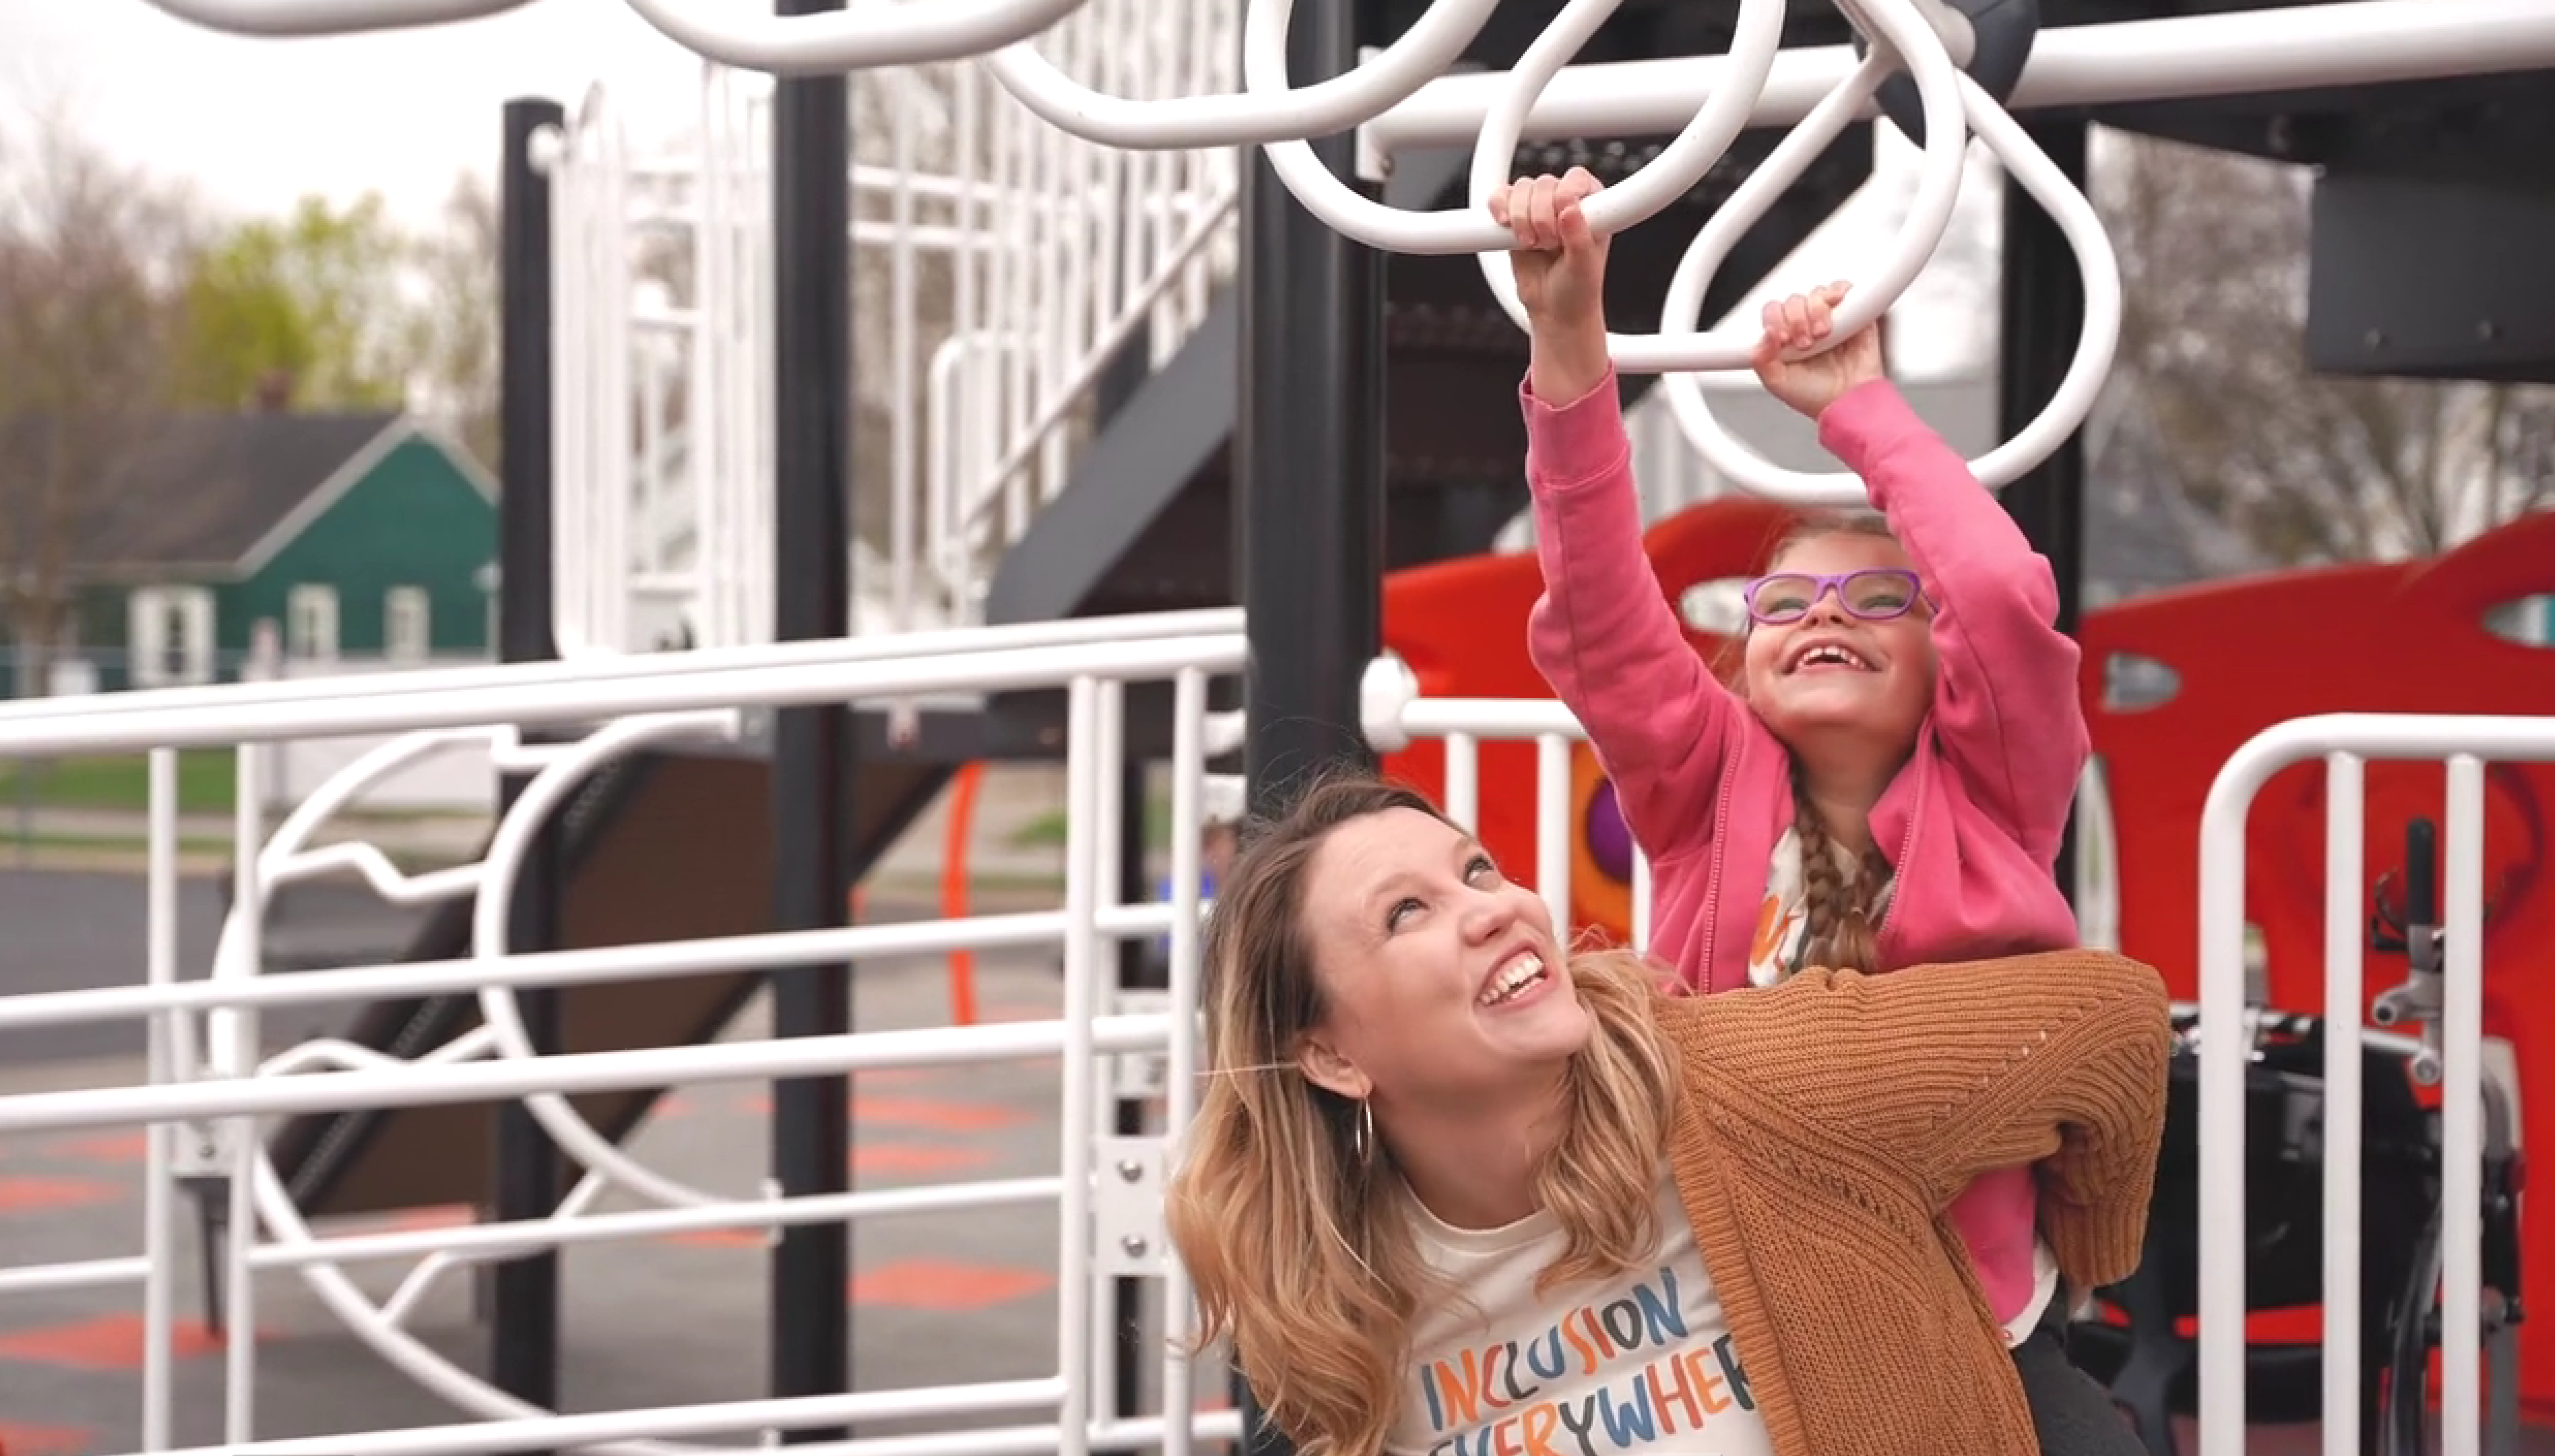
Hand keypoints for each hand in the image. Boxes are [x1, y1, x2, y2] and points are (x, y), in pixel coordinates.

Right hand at [1488, 168, 1608, 332]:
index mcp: (1592, 207)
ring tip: (1531, 244)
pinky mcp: (1514, 219)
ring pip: (1521, 188)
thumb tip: (1570, 210)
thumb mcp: (1584, 267)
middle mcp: (1565, 203)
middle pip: (1544, 183)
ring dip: (1520, 216)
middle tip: (1548, 244)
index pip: (1577, 179)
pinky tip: (1505, 226)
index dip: (1564, 196)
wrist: (1554, 310)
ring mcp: (1538, 209)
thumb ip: (1579, 238)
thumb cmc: (1577, 289)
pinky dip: (1498, 208)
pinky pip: (1500, 198)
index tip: (1562, 223)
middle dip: (1540, 215)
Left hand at [1751, 282, 1886, 419]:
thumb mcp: (1778, 384)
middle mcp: (1806, 326)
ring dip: (1816, 310)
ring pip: (1816, 294)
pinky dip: (1838, 291)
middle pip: (1793, 301)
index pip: (1773, 312)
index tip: (1782, 338)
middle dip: (1797, 320)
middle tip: (1805, 343)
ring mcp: (1829, 319)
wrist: (1849, 402)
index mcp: (1785, 339)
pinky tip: (1835, 309)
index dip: (1775, 320)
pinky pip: (1843, 289)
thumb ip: (1761, 360)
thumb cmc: (1817, 397)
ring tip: (1822, 334)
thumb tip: (1764, 335)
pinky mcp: (1854, 314)